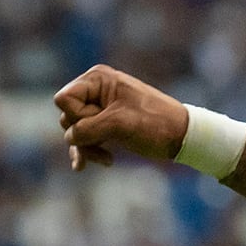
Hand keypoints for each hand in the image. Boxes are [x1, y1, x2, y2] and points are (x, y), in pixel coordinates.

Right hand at [54, 65, 188, 171]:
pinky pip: (84, 138)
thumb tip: (70, 138)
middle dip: (83, 135)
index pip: (65, 100)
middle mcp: (95, 89)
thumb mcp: (120, 124)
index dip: (77, 116)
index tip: (102, 121)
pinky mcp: (105, 124)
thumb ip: (88, 129)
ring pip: (75, 130)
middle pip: (67, 116)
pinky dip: (86, 151)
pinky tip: (82, 166)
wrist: (181, 136)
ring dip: (87, 147)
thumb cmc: (155, 124)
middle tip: (106, 143)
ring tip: (106, 160)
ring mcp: (99, 107)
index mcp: (98, 79)